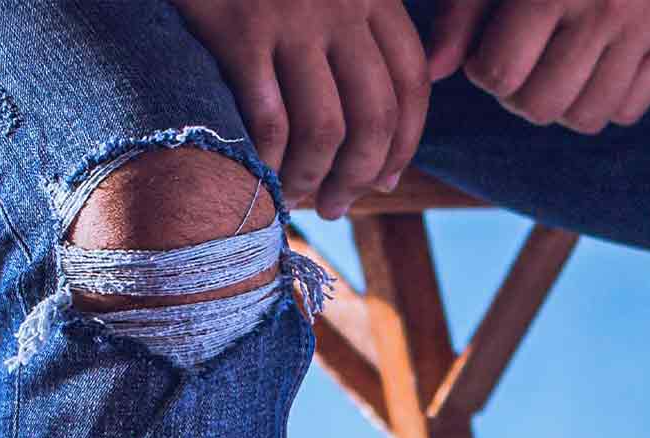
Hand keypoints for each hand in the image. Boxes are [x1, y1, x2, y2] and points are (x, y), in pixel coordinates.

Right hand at [172, 0, 429, 217]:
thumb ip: (361, 42)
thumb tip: (385, 157)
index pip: (411, 83)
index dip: (404, 144)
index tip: (383, 180)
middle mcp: (339, 3)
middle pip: (375, 117)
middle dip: (360, 176)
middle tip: (336, 206)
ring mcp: (290, 16)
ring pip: (325, 129)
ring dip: (313, 178)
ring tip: (296, 197)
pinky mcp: (238, 31)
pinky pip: (269, 121)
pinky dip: (270, 161)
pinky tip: (262, 172)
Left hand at [427, 0, 649, 132]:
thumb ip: (461, 10)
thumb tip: (433, 72)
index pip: (500, 75)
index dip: (484, 71)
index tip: (488, 49)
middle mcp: (605, 6)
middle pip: (542, 106)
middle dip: (517, 94)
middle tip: (519, 63)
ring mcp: (646, 24)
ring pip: (587, 118)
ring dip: (561, 105)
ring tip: (553, 69)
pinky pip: (629, 110)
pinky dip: (605, 101)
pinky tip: (592, 67)